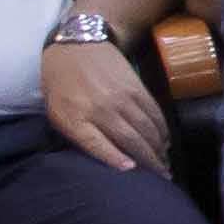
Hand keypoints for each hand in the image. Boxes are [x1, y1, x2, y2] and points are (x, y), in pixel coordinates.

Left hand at [38, 32, 165, 173]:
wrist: (77, 45)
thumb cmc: (61, 85)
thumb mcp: (58, 113)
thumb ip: (78, 135)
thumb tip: (108, 156)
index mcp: (76, 117)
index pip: (99, 145)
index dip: (116, 160)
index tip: (132, 172)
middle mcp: (102, 109)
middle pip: (131, 140)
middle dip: (150, 161)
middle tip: (162, 178)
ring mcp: (123, 97)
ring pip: (147, 129)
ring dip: (160, 149)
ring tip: (166, 164)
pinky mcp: (138, 87)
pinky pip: (155, 113)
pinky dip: (163, 129)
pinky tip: (165, 141)